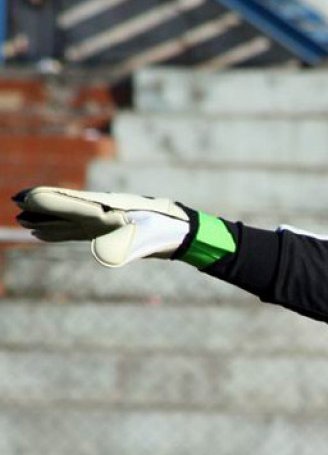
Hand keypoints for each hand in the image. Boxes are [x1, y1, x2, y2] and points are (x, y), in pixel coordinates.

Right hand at [14, 187, 189, 267]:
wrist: (182, 231)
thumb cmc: (164, 230)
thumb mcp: (147, 238)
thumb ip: (124, 246)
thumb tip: (100, 256)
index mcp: (108, 209)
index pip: (73, 203)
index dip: (49, 202)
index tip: (26, 198)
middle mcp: (101, 212)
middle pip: (65, 209)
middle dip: (42, 208)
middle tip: (17, 202)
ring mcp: (103, 221)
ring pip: (67, 220)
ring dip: (46, 221)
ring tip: (23, 220)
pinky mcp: (106, 231)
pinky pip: (76, 231)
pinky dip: (58, 232)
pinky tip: (42, 234)